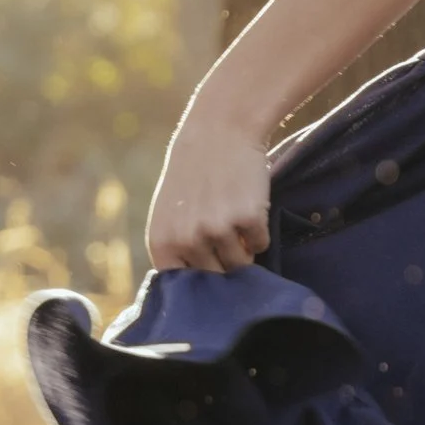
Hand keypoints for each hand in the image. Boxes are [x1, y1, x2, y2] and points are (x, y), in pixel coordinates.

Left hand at [146, 103, 271, 273]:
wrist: (220, 130)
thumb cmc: (194, 175)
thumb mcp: (171, 213)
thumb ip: (178, 250)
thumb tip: (198, 293)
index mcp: (162, 242)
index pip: (183, 287)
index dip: (199, 280)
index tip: (208, 267)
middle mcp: (187, 240)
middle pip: (216, 278)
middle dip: (224, 263)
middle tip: (226, 234)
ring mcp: (218, 230)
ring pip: (241, 264)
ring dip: (245, 248)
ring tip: (236, 217)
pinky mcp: (249, 219)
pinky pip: (262, 244)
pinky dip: (261, 231)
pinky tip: (250, 205)